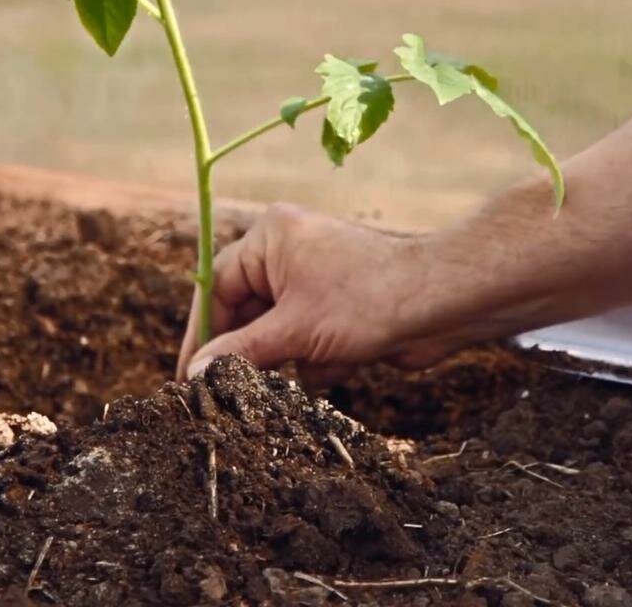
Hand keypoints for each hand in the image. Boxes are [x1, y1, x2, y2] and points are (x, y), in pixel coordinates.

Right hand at [176, 204, 455, 385]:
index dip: (203, 334)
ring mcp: (315, 284)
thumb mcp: (293, 331)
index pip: (217, 287)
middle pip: (246, 315)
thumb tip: (193, 373)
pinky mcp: (338, 312)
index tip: (186, 375)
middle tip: (232, 392)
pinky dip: (318, 363)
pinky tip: (344, 363)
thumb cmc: (368, 300)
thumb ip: (239, 353)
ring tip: (313, 363)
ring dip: (292, 360)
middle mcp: (288, 254)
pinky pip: (306, 345)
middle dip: (255, 353)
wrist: (444, 305)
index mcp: (270, 238)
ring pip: (277, 337)